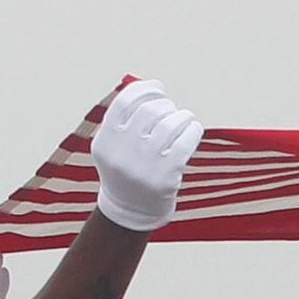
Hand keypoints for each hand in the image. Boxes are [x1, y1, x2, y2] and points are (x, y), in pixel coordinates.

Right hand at [91, 79, 204, 233]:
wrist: (132, 211)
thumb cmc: (128, 169)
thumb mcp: (114, 146)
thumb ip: (125, 119)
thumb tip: (152, 87)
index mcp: (105, 141)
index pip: (124, 102)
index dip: (145, 89)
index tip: (159, 88)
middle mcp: (122, 153)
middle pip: (150, 110)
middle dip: (166, 104)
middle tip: (172, 110)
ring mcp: (144, 166)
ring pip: (170, 124)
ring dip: (182, 115)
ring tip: (186, 117)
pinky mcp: (166, 178)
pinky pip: (184, 142)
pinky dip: (193, 129)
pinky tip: (194, 128)